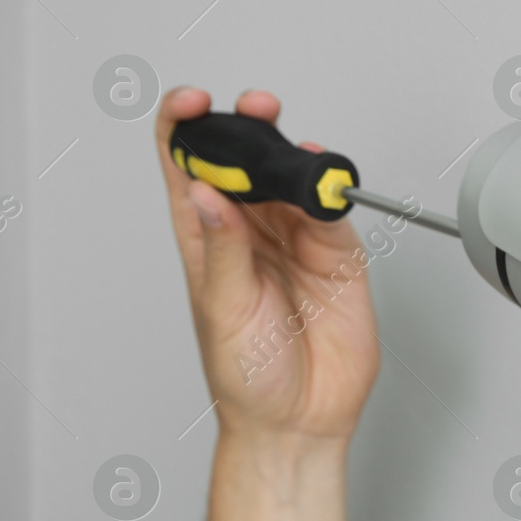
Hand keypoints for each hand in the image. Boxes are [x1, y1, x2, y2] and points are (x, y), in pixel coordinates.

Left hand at [155, 87, 379, 444]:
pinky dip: (330, 186)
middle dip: (246, 124)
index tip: (194, 103)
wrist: (300, 418)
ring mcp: (295, 238)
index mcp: (206, 238)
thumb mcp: (222, 309)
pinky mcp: (337, 253)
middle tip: (255, 109)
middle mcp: (250, 231)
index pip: (185, 164)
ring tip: (291, 150)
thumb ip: (222, 247)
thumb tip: (207, 191)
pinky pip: (333, 206)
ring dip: (290, 153)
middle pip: (243, 158)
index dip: (184, 124)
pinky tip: (323, 180)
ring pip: (289, 174)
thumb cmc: (247, 375)